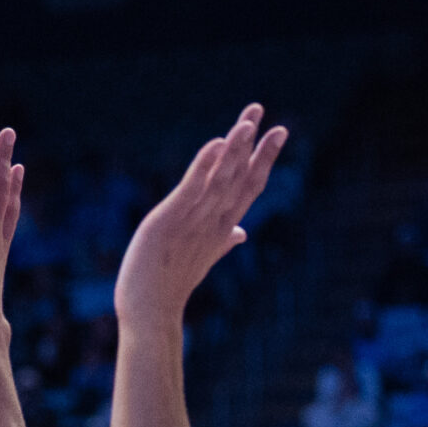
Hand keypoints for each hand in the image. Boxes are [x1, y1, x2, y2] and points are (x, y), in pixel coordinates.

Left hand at [116, 104, 286, 328]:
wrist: (151, 315)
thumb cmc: (171, 287)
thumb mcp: (202, 257)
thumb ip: (223, 240)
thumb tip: (241, 233)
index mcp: (221, 227)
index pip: (248, 186)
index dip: (263, 158)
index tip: (277, 131)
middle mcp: (213, 221)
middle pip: (239, 177)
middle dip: (252, 144)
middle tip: (260, 110)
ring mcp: (193, 221)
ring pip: (220, 179)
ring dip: (234, 149)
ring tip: (247, 122)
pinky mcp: (168, 221)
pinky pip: (191, 189)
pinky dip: (204, 166)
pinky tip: (216, 143)